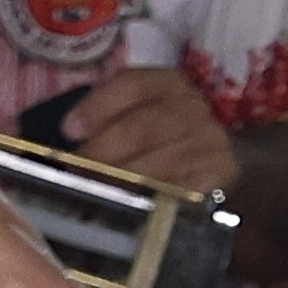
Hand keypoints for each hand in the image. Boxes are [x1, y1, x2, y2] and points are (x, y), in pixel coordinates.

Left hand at [63, 63, 238, 195]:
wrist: (204, 159)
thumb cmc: (156, 136)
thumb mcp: (132, 114)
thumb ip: (104, 118)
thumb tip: (66, 136)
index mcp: (167, 83)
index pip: (131, 85)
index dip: (97, 107)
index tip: (68, 131)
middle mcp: (192, 106)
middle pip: (142, 127)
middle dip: (102, 152)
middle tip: (76, 171)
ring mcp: (209, 139)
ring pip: (158, 162)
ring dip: (120, 180)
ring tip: (96, 190)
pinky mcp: (221, 171)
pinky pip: (179, 188)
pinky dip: (151, 197)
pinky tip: (134, 204)